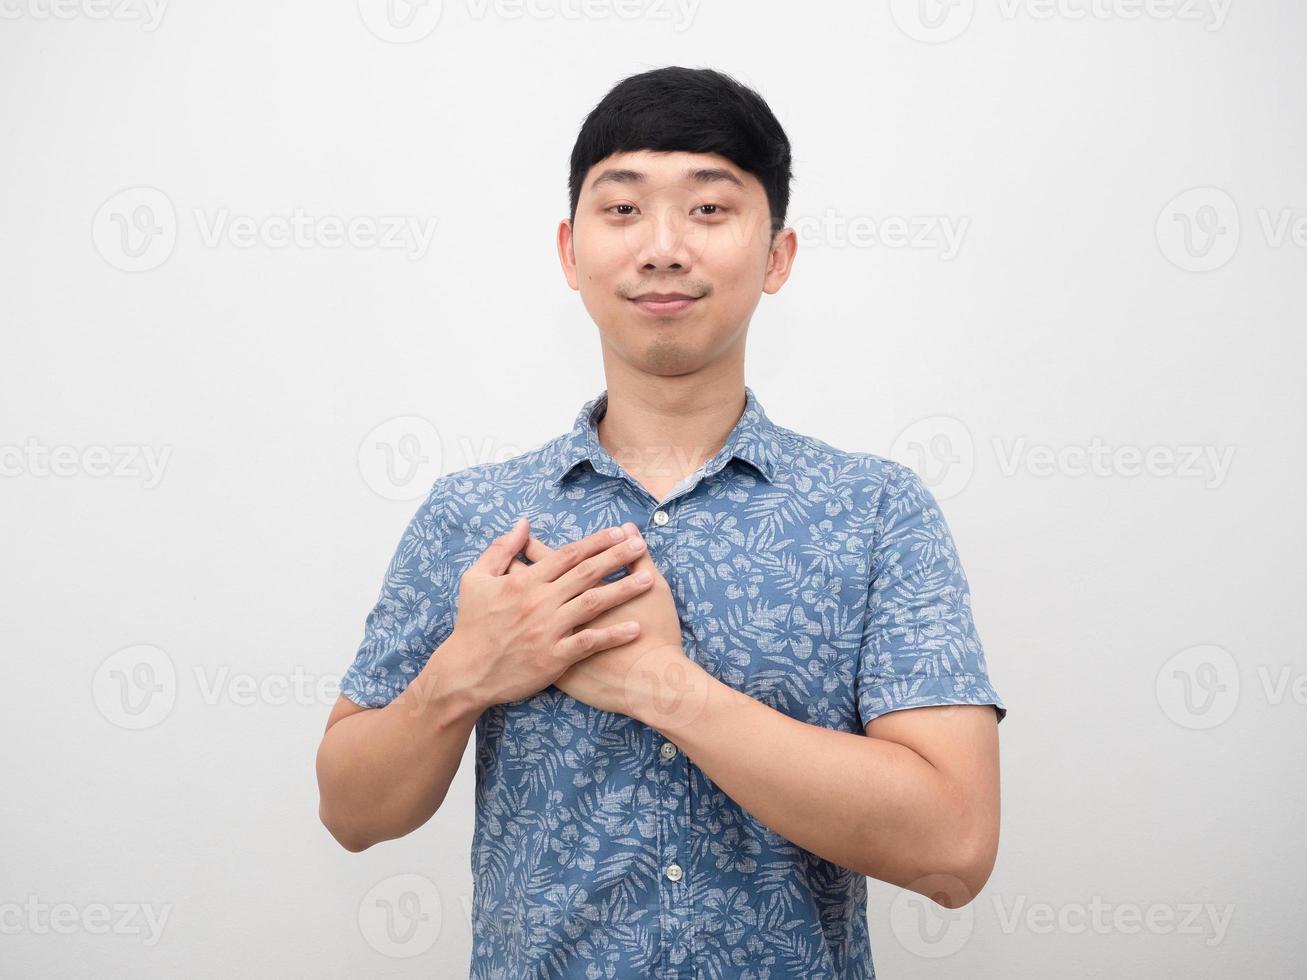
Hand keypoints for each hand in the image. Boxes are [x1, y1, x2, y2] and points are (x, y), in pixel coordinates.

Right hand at [448, 518, 656, 708]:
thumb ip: (500, 549)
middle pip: (586, 573)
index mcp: (524, 582)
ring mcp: (548, 630)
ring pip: (593, 603)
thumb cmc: (471, 624)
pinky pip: (589, 643)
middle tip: (642, 545)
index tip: (620, 532)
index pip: (567, 555)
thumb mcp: (475, 579)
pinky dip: (613, 635)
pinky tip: (636, 628)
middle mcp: (540, 602)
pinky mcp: (554, 657)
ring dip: (623, 590)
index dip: (596, 542)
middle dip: (617, 557)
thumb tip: (523, 523)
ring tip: (650, 580)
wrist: (466, 672)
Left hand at [514, 522, 700, 724]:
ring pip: (524, 615)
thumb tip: (630, 531)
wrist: (650, 682)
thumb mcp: (654, 589)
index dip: (536, 548)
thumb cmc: (657, 633)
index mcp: (583, 589)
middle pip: (531, 584)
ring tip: (504, 588)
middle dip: (517, 569)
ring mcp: (555, 639)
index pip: (553, 561)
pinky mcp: (556, 664)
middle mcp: (562, 611)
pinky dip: (523, 635)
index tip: (525, 540)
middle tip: (504, 562)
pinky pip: (533, 645)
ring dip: (514, 600)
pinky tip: (517, 630)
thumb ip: (638, 559)